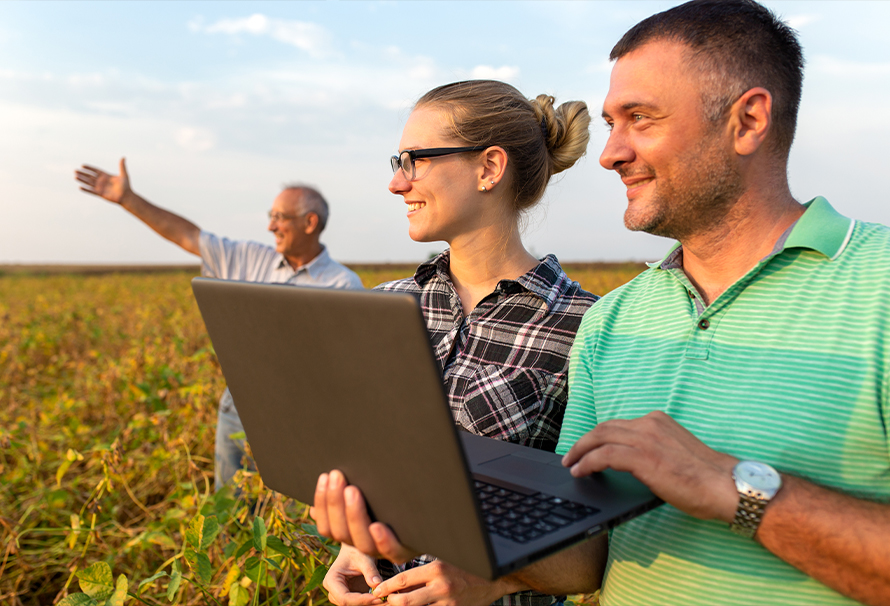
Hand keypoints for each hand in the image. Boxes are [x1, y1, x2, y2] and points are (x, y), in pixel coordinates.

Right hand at [75, 157, 130, 203]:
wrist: (126, 196)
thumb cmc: (126, 186)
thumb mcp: (124, 175)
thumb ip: (122, 166)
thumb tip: (123, 157)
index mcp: (106, 176)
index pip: (95, 171)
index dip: (89, 168)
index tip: (82, 165)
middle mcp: (101, 181)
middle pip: (90, 176)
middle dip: (83, 173)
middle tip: (75, 170)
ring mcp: (100, 187)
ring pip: (89, 183)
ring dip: (82, 180)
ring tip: (75, 177)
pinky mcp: (100, 194)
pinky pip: (91, 191)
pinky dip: (86, 189)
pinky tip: (80, 187)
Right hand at [310, 470, 419, 563]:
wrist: (430, 518)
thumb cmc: (395, 501)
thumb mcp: (372, 496)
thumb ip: (350, 491)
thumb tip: (325, 479)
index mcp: (352, 533)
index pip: (327, 526)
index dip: (322, 503)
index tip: (325, 476)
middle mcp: (364, 544)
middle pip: (341, 532)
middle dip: (335, 503)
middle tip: (338, 476)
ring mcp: (383, 550)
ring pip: (363, 542)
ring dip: (355, 516)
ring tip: (352, 490)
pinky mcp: (405, 551)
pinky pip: (391, 550)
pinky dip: (383, 539)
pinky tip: (377, 526)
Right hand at [323, 545, 384, 605]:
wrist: (355, 550)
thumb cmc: (357, 551)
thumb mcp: (364, 558)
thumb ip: (370, 571)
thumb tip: (377, 585)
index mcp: (331, 580)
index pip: (344, 597)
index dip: (360, 600)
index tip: (377, 596)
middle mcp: (333, 591)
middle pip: (348, 604)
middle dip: (366, 603)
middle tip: (384, 599)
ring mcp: (341, 595)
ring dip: (370, 604)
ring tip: (385, 598)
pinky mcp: (351, 597)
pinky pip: (360, 604)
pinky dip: (371, 602)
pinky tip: (383, 598)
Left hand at [373, 560, 521, 605]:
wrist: (492, 581)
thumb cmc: (463, 569)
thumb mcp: (444, 562)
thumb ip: (423, 570)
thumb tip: (398, 577)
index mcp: (436, 568)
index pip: (403, 580)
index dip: (386, 588)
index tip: (377, 592)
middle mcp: (441, 586)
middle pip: (405, 602)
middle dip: (392, 604)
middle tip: (385, 603)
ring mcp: (448, 603)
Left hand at [561, 411, 738, 521]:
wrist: (726, 485)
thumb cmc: (705, 477)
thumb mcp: (674, 452)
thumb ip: (653, 449)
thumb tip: (631, 463)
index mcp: (658, 421)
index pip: (618, 424)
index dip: (598, 436)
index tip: (587, 447)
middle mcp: (649, 424)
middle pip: (604, 428)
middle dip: (583, 441)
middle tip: (571, 455)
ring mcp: (645, 439)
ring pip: (600, 438)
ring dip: (580, 451)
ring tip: (571, 464)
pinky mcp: (642, 457)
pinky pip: (604, 455)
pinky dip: (588, 462)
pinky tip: (581, 472)